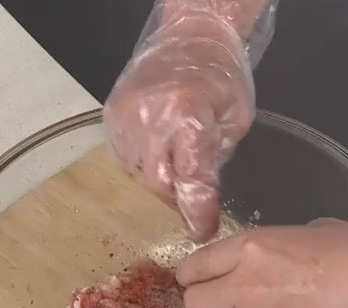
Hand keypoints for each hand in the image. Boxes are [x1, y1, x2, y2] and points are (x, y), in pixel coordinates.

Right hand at [104, 12, 254, 242]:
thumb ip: (216, 161)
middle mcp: (149, 117)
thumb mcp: (235, 120)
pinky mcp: (111, 115)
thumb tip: (200, 201)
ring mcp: (125, 116)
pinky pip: (125, 158)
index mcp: (188, 115)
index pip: (191, 179)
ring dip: (161, 179)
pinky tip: (161, 151)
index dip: (197, 211)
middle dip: (179, 196)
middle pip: (159, 183)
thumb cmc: (222, 77)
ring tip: (178, 162)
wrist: (191, 36)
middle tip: (195, 195)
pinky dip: (144, 163)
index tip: (201, 230)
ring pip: (139, 174)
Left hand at [175, 219, 347, 307]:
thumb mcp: (307, 230)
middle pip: (194, 302)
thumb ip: (273, 244)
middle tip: (216, 296)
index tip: (190, 278)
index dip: (188, 274)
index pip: (195, 266)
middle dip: (200, 298)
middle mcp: (243, 286)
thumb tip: (268, 254)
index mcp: (250, 248)